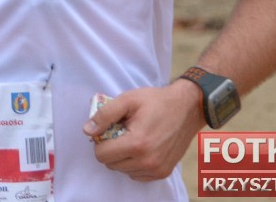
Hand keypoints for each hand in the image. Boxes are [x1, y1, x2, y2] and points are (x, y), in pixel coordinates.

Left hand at [82, 80, 204, 181]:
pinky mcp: (163, 173)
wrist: (187, 108)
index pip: (102, 155)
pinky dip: (134, 164)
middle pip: (111, 164)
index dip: (100, 141)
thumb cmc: (156, 101)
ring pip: (123, 170)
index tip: (108, 129)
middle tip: (121, 132)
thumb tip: (87, 130)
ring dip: (122, 157)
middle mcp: (147, 161)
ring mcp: (157, 169)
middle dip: (111, 148)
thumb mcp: (128, 100)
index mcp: (137, 144)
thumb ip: (105, 115)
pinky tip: (141, 148)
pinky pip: (137, 175)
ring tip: (133, 138)